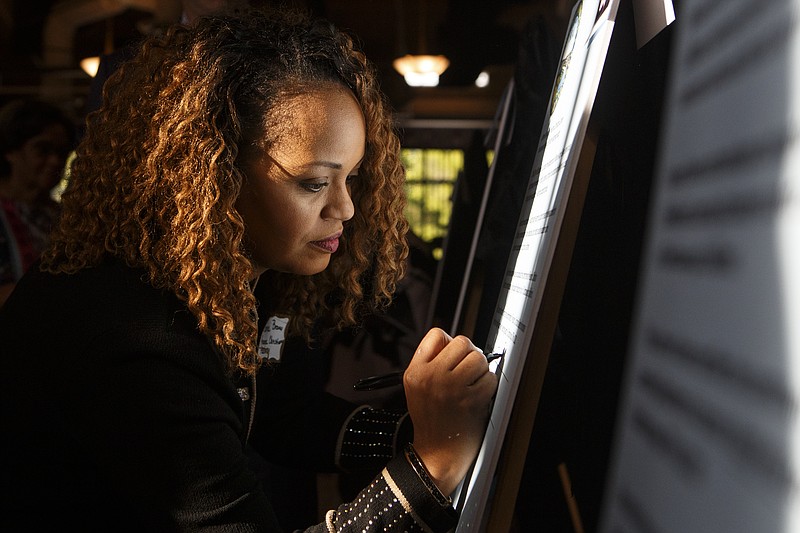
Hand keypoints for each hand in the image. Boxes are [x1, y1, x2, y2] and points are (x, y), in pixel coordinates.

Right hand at [404, 327, 498, 495]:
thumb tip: (458, 344)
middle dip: (470, 355)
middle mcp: (431, 377)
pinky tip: (479, 396)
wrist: (436, 455)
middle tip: (468, 371)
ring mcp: (451, 388)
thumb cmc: (431, 422)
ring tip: (473, 385)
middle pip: (462, 342)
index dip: (450, 343)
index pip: (437, 335)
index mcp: (415, 372)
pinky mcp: (469, 400)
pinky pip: (490, 378)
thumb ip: (431, 364)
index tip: (454, 357)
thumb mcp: (417, 389)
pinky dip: (489, 386)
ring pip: (478, 358)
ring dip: (481, 370)